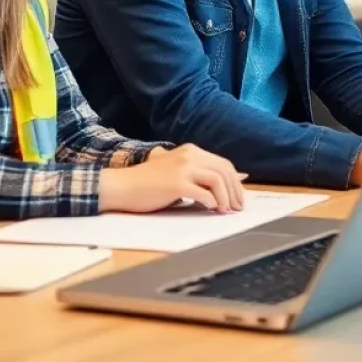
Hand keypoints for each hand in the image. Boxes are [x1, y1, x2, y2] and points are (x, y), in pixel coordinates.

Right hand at [99, 144, 244, 213]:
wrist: (121, 186)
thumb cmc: (147, 182)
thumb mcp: (175, 170)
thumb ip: (197, 172)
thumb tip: (222, 179)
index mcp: (192, 151)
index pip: (223, 163)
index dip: (235, 180)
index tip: (240, 195)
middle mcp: (190, 155)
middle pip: (224, 170)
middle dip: (235, 190)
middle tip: (238, 207)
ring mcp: (183, 168)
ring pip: (217, 180)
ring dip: (226, 197)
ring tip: (227, 210)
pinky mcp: (177, 184)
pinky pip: (203, 193)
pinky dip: (212, 202)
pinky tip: (213, 210)